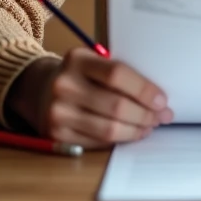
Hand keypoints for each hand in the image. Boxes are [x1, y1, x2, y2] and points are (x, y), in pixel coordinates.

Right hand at [7, 48, 173, 148]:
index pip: (117, 74)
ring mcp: (58, 112)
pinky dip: (118, 139)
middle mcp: (64, 84)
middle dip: (145, 114)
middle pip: (116, 106)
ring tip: (148, 126)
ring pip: (109, 129)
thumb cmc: (78, 74)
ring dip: (136, 130)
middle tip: (161, 117)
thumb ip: (119, 72)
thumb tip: (156, 96)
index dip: (144, 89)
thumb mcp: (93, 61)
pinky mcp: (56, 134)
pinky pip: (97, 141)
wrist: (39, 88)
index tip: (161, 100)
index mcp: (77, 59)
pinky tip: (129, 133)